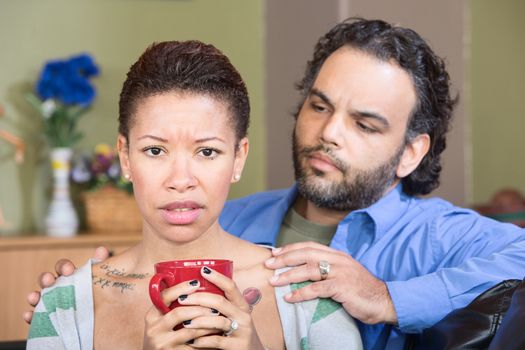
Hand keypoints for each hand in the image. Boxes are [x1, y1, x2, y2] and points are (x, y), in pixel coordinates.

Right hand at [22, 246, 109, 323]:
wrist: (99, 315)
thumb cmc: (98, 292)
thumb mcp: (102, 278)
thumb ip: (101, 264)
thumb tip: (101, 250)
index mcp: (69, 276)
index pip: (63, 267)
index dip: (64, 266)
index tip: (69, 270)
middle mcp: (57, 287)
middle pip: (47, 280)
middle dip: (46, 278)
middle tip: (49, 280)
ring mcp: (50, 302)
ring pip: (39, 297)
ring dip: (35, 296)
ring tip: (34, 297)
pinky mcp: (47, 319)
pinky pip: (36, 317)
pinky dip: (31, 316)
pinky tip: (30, 316)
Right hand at [143, 280, 218, 348]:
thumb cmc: (163, 334)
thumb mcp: (161, 319)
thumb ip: (171, 306)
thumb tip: (194, 284)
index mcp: (152, 315)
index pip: (165, 297)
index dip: (181, 288)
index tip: (196, 282)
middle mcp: (154, 329)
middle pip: (179, 313)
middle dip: (200, 308)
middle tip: (215, 306)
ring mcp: (163, 343)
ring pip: (190, 331)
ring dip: (207, 324)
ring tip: (219, 319)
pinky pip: (194, 346)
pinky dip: (207, 339)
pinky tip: (215, 335)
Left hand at [176, 267, 265, 348]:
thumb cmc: (237, 332)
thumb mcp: (234, 316)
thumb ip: (221, 306)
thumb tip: (197, 291)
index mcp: (242, 305)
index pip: (231, 286)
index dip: (217, 277)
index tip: (203, 270)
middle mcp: (243, 315)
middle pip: (220, 302)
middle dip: (198, 299)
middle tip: (182, 298)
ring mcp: (242, 331)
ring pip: (218, 321)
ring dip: (198, 321)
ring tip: (184, 322)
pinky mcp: (237, 346)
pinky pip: (216, 341)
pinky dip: (202, 341)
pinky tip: (192, 340)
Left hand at [265, 241, 396, 324]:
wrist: (384, 301)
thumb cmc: (361, 290)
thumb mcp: (344, 274)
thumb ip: (328, 269)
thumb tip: (305, 271)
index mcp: (337, 255)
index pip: (310, 247)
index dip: (291, 248)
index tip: (275, 253)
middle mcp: (338, 260)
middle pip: (305, 254)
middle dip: (284, 259)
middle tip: (268, 264)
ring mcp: (340, 272)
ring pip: (309, 270)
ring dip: (288, 275)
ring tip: (274, 281)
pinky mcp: (342, 287)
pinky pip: (317, 289)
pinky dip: (301, 293)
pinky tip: (290, 298)